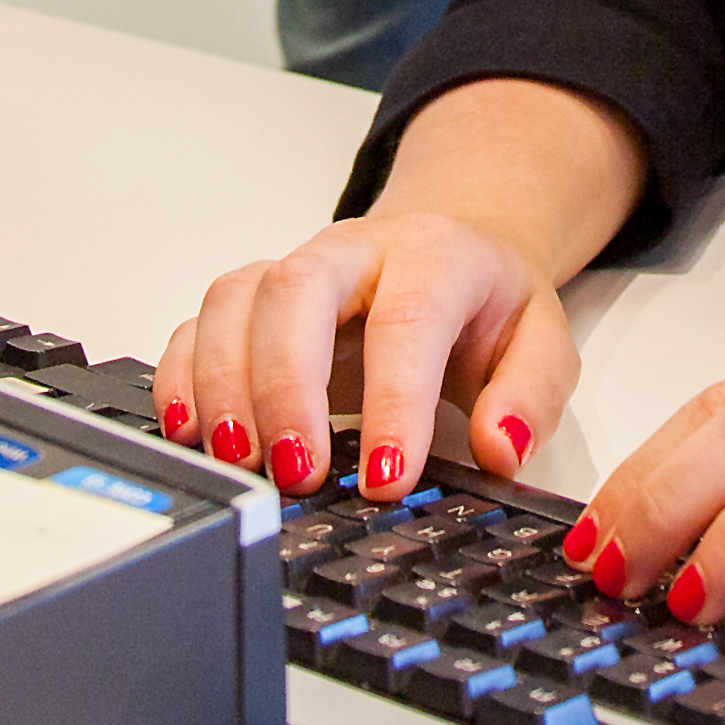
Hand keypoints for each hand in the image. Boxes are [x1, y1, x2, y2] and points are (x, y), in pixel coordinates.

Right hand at [159, 208, 579, 502]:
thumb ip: (530, 395)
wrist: (452, 247)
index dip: (393, 399)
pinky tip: (191, 432)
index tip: (385, 476)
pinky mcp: (252, 300)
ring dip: (225, 384)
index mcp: (435, 255)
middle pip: (297, 291)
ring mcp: (294, 269)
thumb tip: (502, 450)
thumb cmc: (488, 304)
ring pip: (236, 300)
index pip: (407, 318)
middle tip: (297, 473)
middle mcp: (354, 251)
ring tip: (242, 464)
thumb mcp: (542, 342)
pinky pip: (197, 321)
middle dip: (286, 387)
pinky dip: (181, 375)